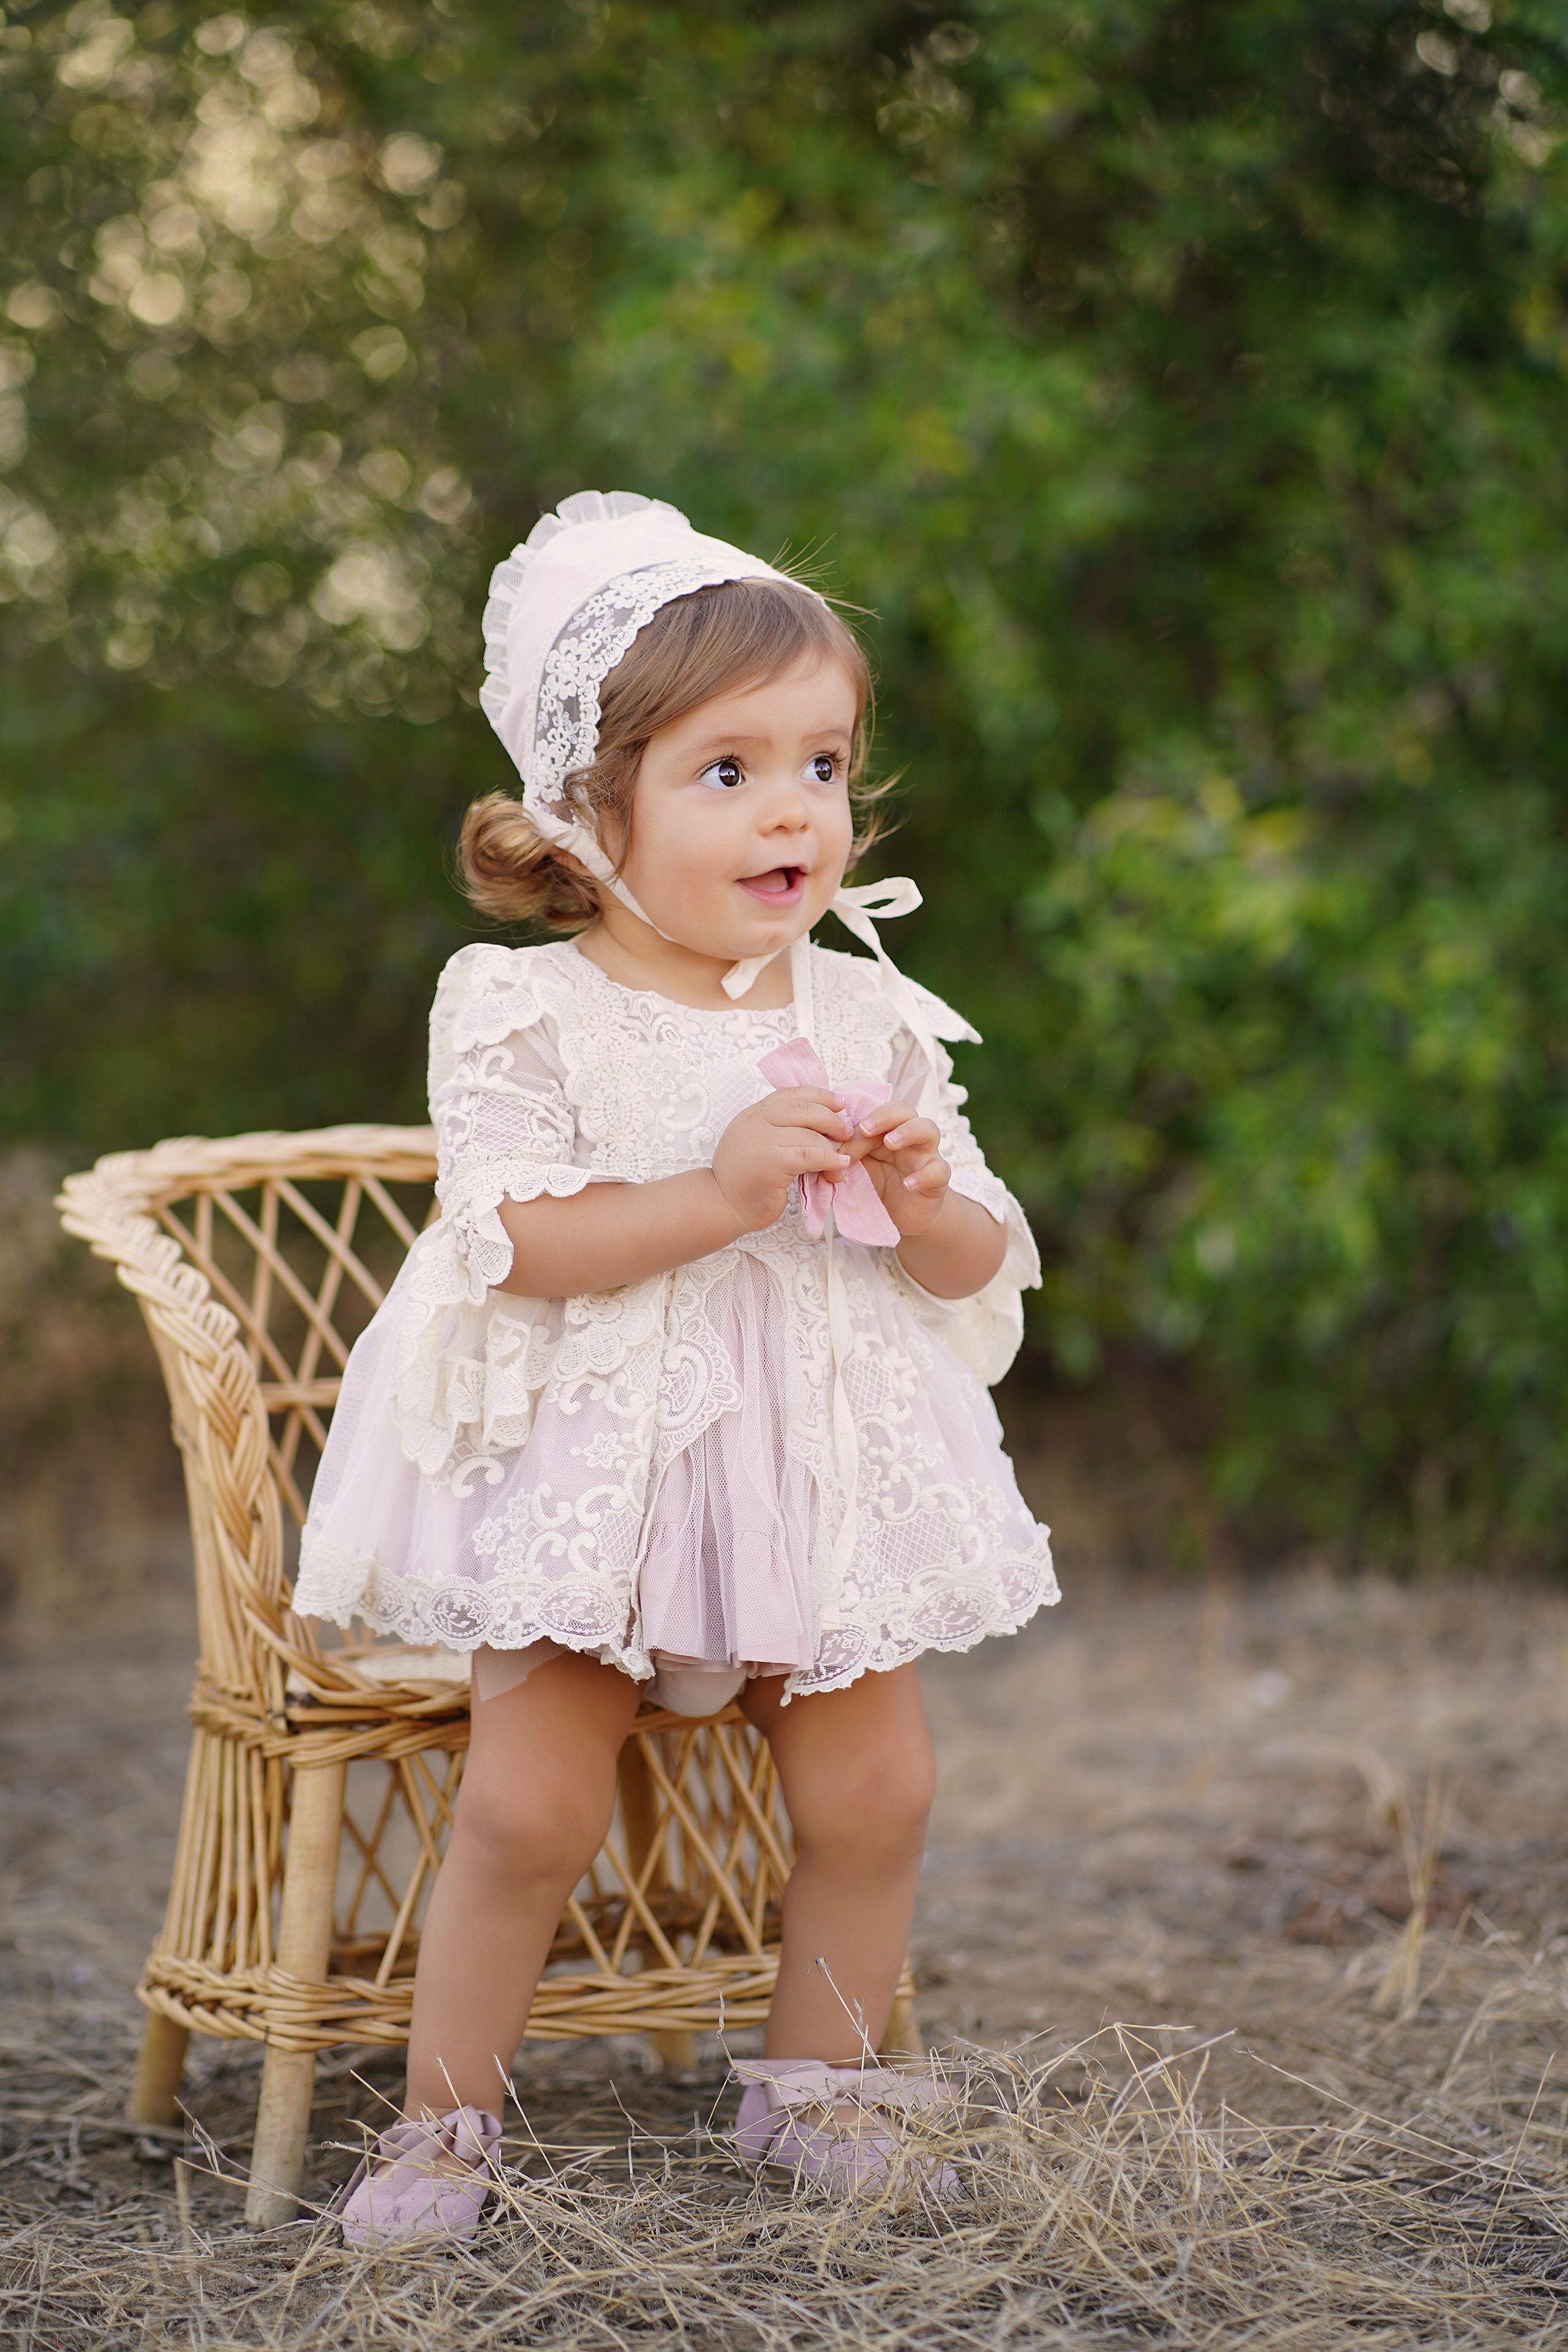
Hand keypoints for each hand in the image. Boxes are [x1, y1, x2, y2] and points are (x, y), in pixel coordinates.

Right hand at [711, 1086, 853, 1233]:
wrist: (722, 1205)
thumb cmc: (745, 1177)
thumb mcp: (758, 1142)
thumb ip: (779, 1128)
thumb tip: (822, 1118)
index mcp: (754, 1113)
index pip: (792, 1094)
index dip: (821, 1096)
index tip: (841, 1104)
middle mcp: (756, 1122)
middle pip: (805, 1110)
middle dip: (832, 1120)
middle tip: (845, 1133)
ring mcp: (761, 1141)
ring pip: (809, 1135)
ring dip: (833, 1147)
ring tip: (843, 1159)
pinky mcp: (771, 1164)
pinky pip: (809, 1156)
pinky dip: (829, 1160)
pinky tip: (840, 1166)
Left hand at [845, 1097, 950, 1238]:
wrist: (903, 1216)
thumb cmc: (880, 1185)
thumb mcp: (860, 1169)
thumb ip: (847, 1157)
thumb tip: (830, 1153)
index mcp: (887, 1131)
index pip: (876, 1113)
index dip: (859, 1122)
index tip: (840, 1135)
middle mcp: (909, 1138)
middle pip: (905, 1111)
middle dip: (885, 1115)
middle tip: (865, 1128)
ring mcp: (926, 1156)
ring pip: (929, 1130)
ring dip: (909, 1132)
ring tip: (891, 1142)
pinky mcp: (938, 1180)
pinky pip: (939, 1170)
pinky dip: (925, 1175)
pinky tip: (908, 1184)